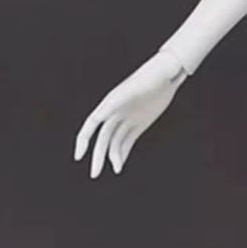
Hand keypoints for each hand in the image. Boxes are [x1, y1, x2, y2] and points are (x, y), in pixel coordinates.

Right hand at [73, 49, 185, 177]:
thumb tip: (98, 116)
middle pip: (103, 138)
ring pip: (115, 141)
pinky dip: (123, 153)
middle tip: (95, 174)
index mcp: (110, 103)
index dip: (83, 140)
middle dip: (98, 156)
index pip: (92, 125)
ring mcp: (128, 118)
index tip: (79, 156)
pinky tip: (119, 165)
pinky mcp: (140, 123)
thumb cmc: (151, 76)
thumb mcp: (134, 89)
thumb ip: (117, 101)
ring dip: (113, 156)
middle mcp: (116, 112)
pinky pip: (128, 141)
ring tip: (115, 170)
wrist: (167, 73)